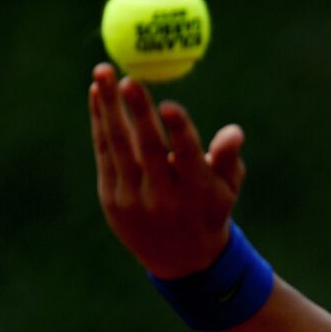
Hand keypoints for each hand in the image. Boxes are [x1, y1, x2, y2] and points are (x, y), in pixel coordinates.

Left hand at [88, 62, 246, 278]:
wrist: (179, 259)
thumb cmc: (209, 209)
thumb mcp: (228, 189)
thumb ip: (228, 159)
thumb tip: (234, 133)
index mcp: (196, 191)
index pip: (187, 157)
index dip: (179, 131)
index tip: (170, 105)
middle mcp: (163, 197)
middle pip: (147, 148)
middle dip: (136, 112)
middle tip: (127, 79)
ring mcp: (132, 199)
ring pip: (118, 146)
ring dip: (107, 108)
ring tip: (102, 73)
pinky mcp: (111, 199)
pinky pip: (104, 153)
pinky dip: (99, 122)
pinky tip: (96, 95)